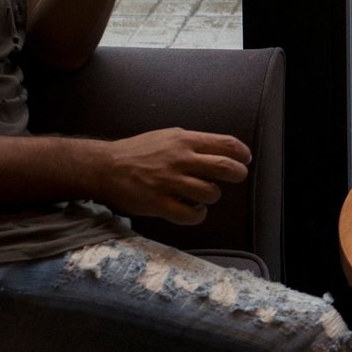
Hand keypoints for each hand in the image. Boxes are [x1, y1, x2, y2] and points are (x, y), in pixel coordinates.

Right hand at [99, 128, 251, 224]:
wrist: (106, 167)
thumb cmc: (138, 151)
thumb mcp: (168, 136)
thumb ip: (192, 143)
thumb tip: (219, 150)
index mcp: (184, 141)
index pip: (226, 144)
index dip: (242, 153)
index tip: (245, 159)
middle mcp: (181, 159)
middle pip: (225, 167)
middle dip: (238, 174)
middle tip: (237, 177)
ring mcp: (170, 182)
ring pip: (210, 193)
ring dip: (213, 196)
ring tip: (206, 196)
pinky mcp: (159, 203)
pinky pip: (190, 215)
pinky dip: (198, 215)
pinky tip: (194, 211)